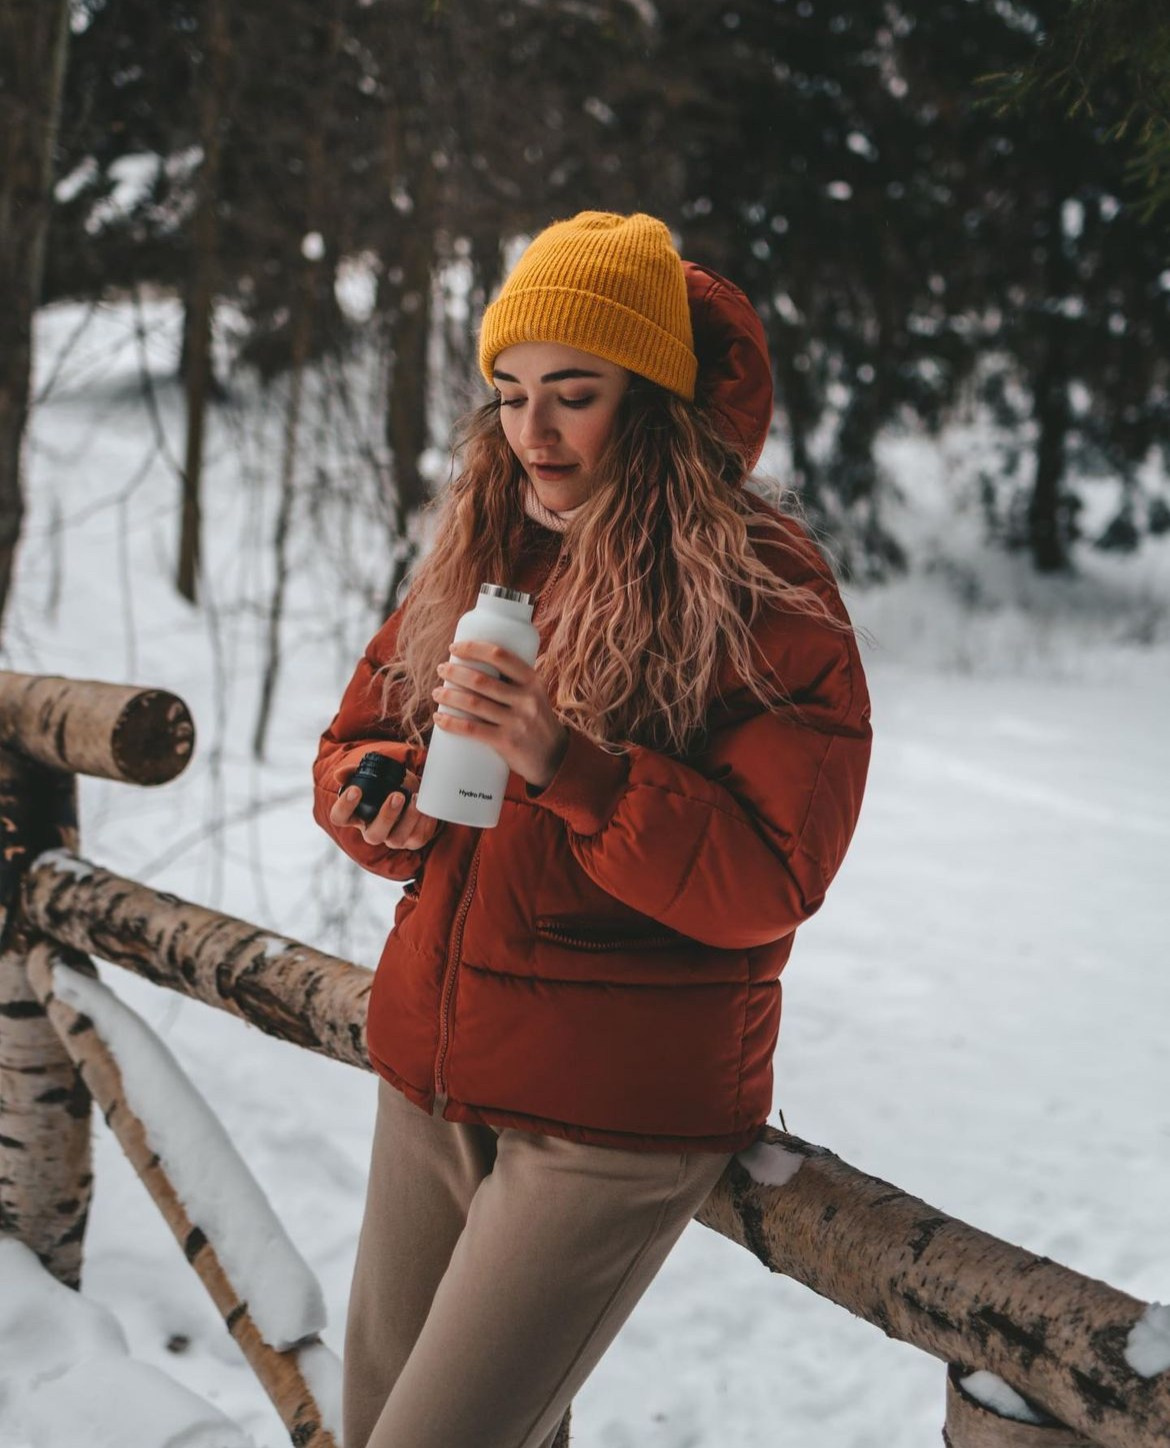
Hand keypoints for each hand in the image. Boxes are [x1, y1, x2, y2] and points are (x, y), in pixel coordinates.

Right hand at [329, 766, 440, 851]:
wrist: (416, 791)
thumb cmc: (391, 785)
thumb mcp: (375, 775)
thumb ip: (356, 772)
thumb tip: (340, 774)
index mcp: (357, 816)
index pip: (339, 817)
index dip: (344, 807)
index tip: (355, 790)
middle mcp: (372, 830)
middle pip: (373, 835)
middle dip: (386, 816)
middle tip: (397, 795)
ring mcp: (393, 839)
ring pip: (396, 839)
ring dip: (408, 818)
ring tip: (415, 798)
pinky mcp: (412, 841)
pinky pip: (417, 838)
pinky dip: (423, 822)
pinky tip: (426, 807)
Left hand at [432, 640, 568, 790]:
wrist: (554, 757)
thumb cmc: (535, 720)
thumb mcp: (534, 695)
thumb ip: (513, 681)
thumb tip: (477, 662)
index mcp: (532, 681)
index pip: (500, 656)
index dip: (473, 648)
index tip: (454, 647)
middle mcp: (526, 699)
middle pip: (481, 680)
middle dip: (454, 672)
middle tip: (441, 669)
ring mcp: (517, 721)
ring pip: (473, 704)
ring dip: (448, 695)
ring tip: (437, 692)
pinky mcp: (507, 742)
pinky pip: (472, 729)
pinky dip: (451, 722)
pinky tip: (439, 717)